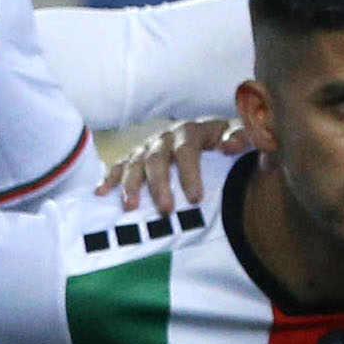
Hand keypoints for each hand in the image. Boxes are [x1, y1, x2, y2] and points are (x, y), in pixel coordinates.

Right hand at [98, 115, 244, 216]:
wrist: (209, 136)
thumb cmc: (225, 140)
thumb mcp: (240, 135)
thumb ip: (243, 138)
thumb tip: (230, 146)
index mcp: (190, 132)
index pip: (187, 150)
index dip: (189, 174)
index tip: (195, 198)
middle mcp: (165, 138)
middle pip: (157, 159)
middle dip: (159, 185)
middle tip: (166, 210)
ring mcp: (148, 148)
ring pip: (135, 164)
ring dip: (131, 185)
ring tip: (130, 208)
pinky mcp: (136, 158)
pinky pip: (119, 166)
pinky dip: (108, 179)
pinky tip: (100, 193)